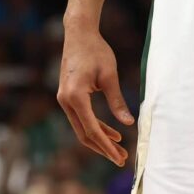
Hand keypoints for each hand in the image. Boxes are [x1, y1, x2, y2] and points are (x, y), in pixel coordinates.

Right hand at [56, 22, 132, 165]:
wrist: (79, 34)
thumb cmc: (96, 51)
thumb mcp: (110, 75)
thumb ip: (117, 101)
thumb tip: (129, 123)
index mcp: (75, 96)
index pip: (92, 129)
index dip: (107, 145)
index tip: (119, 156)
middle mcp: (65, 101)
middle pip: (84, 134)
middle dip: (103, 148)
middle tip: (121, 159)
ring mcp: (64, 99)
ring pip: (82, 128)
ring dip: (100, 140)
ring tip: (119, 150)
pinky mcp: (68, 97)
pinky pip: (82, 118)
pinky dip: (96, 127)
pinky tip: (112, 134)